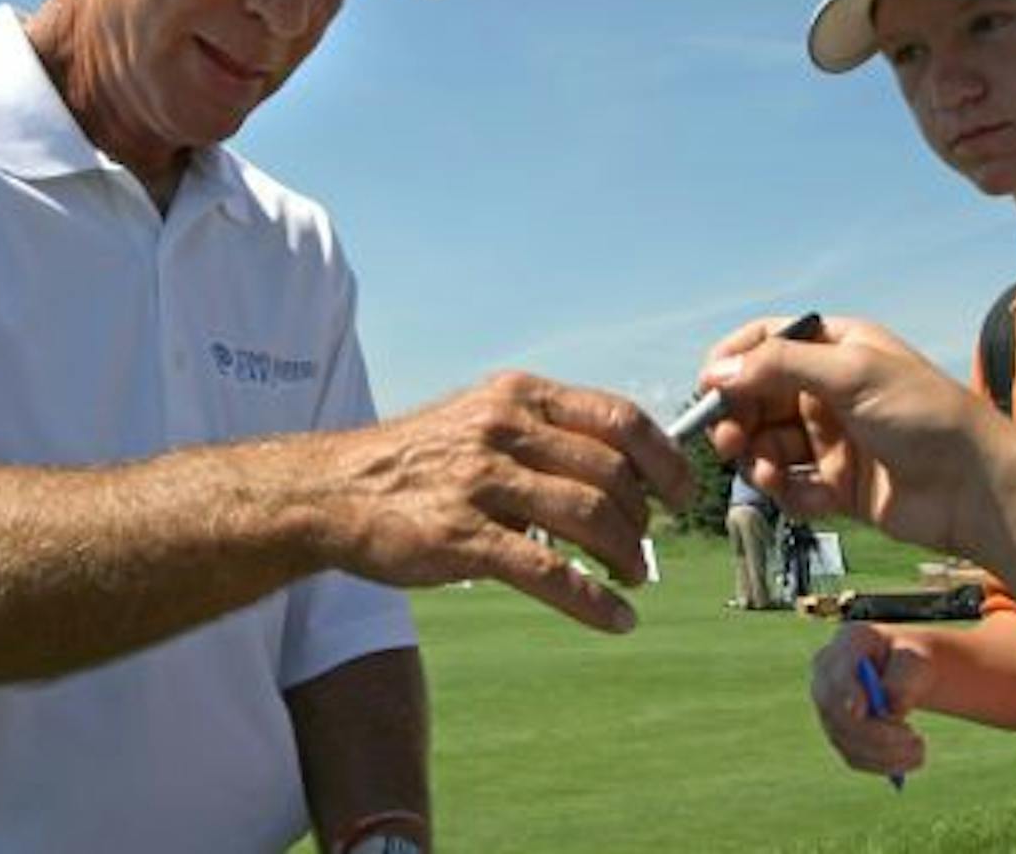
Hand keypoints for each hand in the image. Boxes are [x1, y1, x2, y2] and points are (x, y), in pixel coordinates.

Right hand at [309, 372, 693, 632]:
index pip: (618, 417)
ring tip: (633, 578)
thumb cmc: (420, 459)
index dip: (664, 458)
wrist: (333, 490)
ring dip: (626, 556)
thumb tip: (628, 462)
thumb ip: (547, 429)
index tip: (682, 492)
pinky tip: (615, 619)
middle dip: (642, 518)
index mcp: (518, 396)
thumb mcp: (483, 415)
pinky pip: (546, 570)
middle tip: (644, 548)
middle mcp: (504, 430)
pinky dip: (592, 599)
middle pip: (612, 472)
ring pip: (588, 517)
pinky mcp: (460, 538)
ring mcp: (481, 482)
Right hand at [697, 315, 997, 554]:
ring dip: (757, 458)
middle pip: (759, 397)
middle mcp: (831, 391)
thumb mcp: (852, 373)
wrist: (976, 488)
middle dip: (738, 417)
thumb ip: (780, 366)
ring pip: (769, 445)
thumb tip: (717, 371)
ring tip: (766, 473)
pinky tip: (797, 496)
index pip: (767, 341)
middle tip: (727, 440)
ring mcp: (835, 439)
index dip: (733, 361)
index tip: (707, 388)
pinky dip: (786, 492)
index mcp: (838, 349)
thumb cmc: (925, 415)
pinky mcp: (840, 486)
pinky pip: (793, 486)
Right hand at [810, 623, 932, 779]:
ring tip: (921, 749)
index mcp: (846, 644)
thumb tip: (891, 710)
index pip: (837, 671)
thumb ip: (904, 678)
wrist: (905, 671)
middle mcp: (826, 677)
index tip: (862, 711)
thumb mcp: (916, 660)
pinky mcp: (839, 735)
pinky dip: (883, 765)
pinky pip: (854, 757)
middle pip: (834, 711)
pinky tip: (911, 760)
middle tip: (916, 740)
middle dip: (875, 732)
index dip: (845, 692)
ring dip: (885, 753)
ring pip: (845, 740)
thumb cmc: (910, 660)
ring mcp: (828, 709)